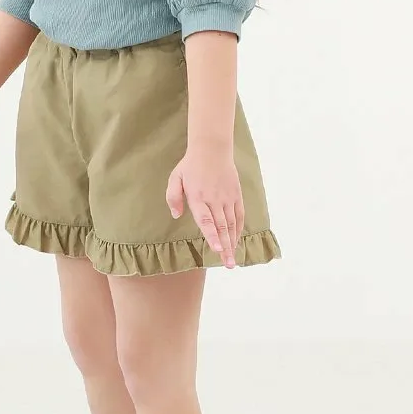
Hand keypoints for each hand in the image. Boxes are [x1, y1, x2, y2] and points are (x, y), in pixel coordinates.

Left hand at [165, 144, 243, 269]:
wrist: (212, 149)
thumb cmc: (190, 165)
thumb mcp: (175, 178)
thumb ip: (173, 197)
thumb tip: (176, 215)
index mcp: (198, 197)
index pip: (206, 220)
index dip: (212, 235)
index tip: (216, 249)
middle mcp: (214, 200)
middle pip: (221, 227)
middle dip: (225, 247)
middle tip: (229, 265)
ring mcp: (227, 198)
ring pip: (231, 224)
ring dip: (232, 242)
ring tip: (232, 259)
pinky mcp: (235, 195)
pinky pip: (239, 215)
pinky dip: (238, 229)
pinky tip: (236, 241)